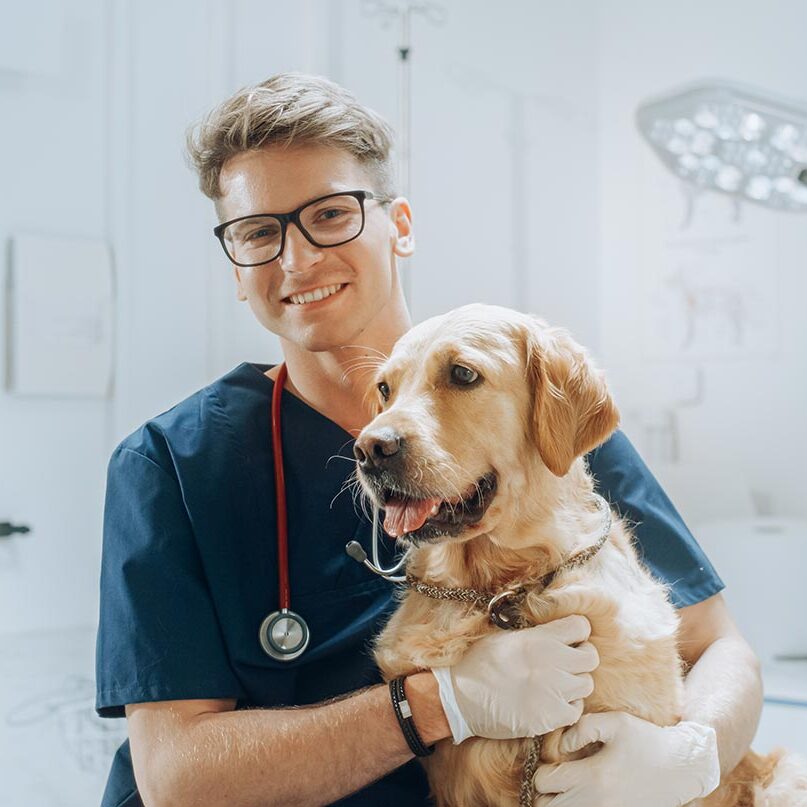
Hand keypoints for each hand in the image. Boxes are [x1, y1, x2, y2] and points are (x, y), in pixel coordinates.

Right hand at [431, 615, 597, 742]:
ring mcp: (552, 692)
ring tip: (556, 684)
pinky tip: (551, 702)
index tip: (567, 639)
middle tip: (566, 663)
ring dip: (575, 684)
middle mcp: (551, 663)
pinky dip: (568, 707)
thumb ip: (535, 633)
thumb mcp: (504, 636)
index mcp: (539, 639)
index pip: (581, 626)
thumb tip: (556, 629)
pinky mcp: (549, 718)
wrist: (459, 697)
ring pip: (587, 684)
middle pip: (591, 657)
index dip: (576, 632)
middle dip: (581, 658)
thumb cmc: (477, 663)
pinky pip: (577, 710)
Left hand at [533, 711, 721, 806]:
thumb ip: (582, 728)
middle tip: (557, 778)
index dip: (543, 770)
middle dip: (546, 791)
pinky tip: (583, 796)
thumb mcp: (616, 722)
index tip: (554, 762)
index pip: (543, 781)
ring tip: (567, 789)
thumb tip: (561, 746)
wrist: (681, 767)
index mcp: (593, 776)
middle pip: (547, 806)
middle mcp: (596, 802)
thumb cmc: (647, 740)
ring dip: (559, 802)